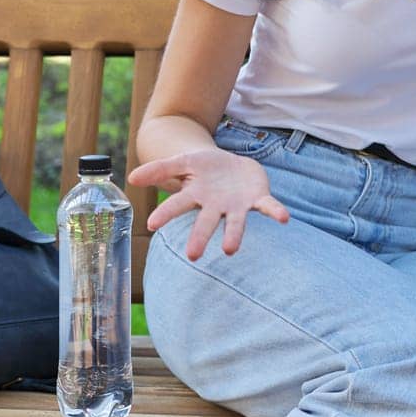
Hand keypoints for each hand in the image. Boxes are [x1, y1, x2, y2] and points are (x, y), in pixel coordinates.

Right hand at [129, 147, 289, 260]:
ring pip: (235, 222)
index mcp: (195, 195)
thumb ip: (159, 168)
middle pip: (205, 222)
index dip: (166, 214)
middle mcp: (215, 206)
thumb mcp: (183, 161)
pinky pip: (268, 206)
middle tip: (193, 255)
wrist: (231, 164)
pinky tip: (284, 218)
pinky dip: (275, 212)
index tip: (152, 224)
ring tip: (230, 249)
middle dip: (200, 238)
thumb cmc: (205, 167)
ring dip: (234, 235)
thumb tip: (131, 178)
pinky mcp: (257, 199)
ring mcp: (237, 205)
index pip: (177, 206)